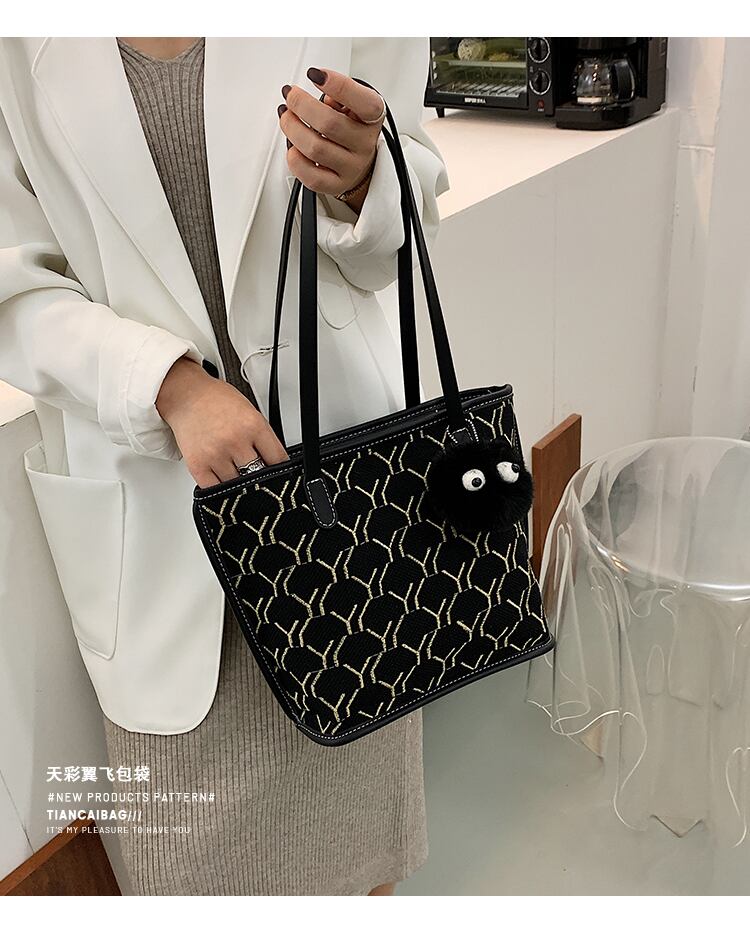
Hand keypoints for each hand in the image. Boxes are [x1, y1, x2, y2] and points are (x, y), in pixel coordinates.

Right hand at [155, 355, 287, 487]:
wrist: (186, 395)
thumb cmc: (217, 401)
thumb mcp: (250, 411)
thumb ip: (263, 436)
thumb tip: (274, 461)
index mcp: (253, 425)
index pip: (277, 459)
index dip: (280, 467)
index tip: (278, 471)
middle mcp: (235, 440)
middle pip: (259, 474)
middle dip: (259, 475)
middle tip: (256, 473)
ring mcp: (216, 455)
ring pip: (238, 485)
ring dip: (239, 482)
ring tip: (235, 470)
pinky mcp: (198, 465)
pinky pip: (215, 490)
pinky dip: (221, 488)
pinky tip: (222, 478)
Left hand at [278, 67, 384, 213]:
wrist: (360, 164)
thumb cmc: (353, 130)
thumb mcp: (354, 105)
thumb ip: (339, 94)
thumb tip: (319, 91)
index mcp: (372, 119)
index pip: (362, 102)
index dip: (336, 85)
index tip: (314, 74)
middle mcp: (364, 144)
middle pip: (329, 123)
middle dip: (301, 104)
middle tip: (290, 96)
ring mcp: (351, 167)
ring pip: (315, 148)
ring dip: (292, 129)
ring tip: (286, 117)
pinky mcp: (336, 185)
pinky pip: (310, 176)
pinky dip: (295, 159)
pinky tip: (292, 146)